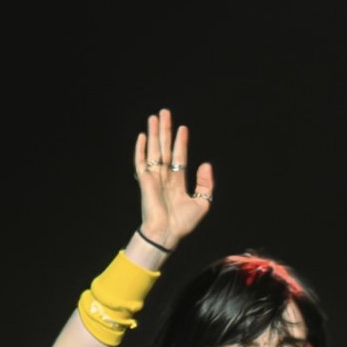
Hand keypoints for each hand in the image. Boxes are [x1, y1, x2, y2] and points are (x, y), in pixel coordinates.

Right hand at [133, 107, 214, 251]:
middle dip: (165, 130)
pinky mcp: (144, 182)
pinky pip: (141, 162)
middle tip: (165, 112)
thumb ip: (205, 184)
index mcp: (177, 182)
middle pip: (165, 148)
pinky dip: (141, 149)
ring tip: (154, 117)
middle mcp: (165, 177)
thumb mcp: (202, 203)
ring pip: (154, 150)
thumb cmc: (182, 224)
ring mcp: (154, 178)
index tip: (183, 128)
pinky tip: (142, 136)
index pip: (179, 157)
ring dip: (154, 133)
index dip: (181, 142)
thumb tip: (206, 164)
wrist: (166, 234)